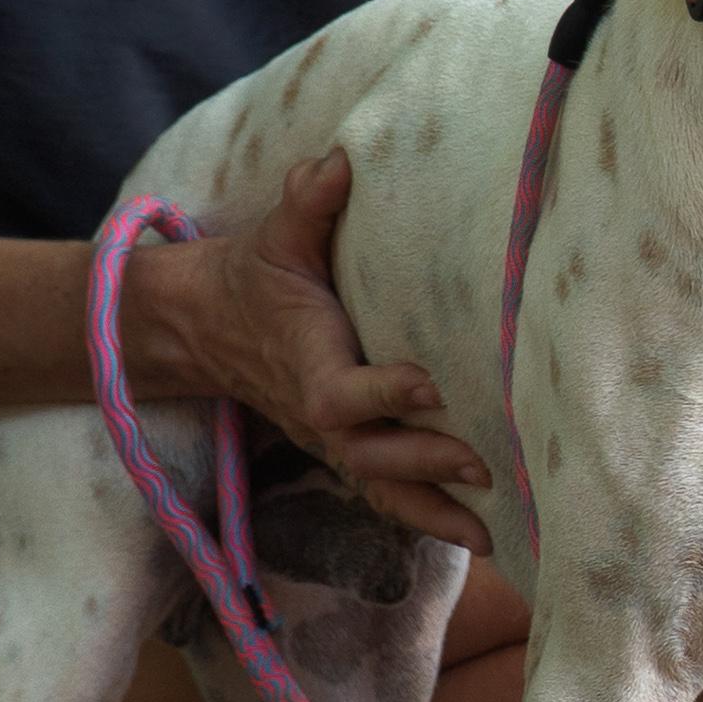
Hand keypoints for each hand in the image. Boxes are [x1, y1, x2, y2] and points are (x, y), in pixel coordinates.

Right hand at [143, 149, 494, 551]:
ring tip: (493, 535)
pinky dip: (429, 521)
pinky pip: (387, 497)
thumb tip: (339, 161)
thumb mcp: (276, 235)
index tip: (430, 387)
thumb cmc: (256, 275)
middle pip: (369, 455)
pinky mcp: (348, 452)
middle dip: (425, 464)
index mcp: (306, 364)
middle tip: (484, 465)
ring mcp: (334, 441)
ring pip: (382, 489)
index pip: (340, 393)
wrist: (209, 324)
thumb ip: (307, 204)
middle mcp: (320, 414)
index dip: (382, 394)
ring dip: (435, 513)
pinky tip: (483, 540)